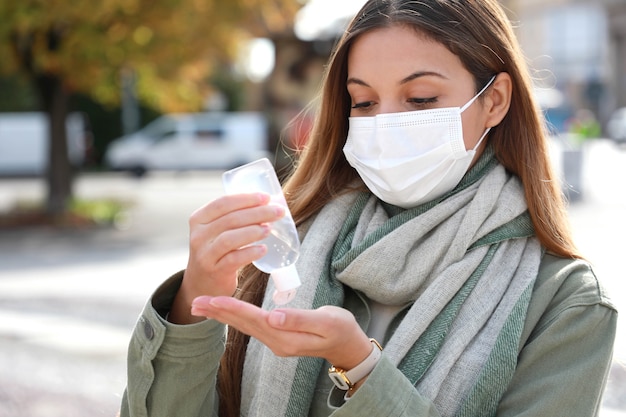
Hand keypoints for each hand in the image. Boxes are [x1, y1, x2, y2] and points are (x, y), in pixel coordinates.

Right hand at [168, 193, 285, 323]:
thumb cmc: (217, 251)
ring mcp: (205, 254)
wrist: (202, 283)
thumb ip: (235, 217)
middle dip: (257, 213)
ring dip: (253, 231)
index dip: (246, 199)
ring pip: (229, 238)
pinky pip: (233, 259)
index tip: (266, 197)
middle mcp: (199, 235)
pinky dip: (250, 253)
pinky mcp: (214, 271)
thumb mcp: (216, 231)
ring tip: (269, 229)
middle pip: (230, 219)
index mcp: (199, 219)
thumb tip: (268, 204)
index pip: (223, 203)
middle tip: (277, 212)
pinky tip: (263, 250)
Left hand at [190, 296, 373, 370]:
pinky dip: (234, 316)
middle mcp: (276, 342)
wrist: (348, 346)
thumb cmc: (341, 329)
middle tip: (195, 302)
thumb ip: (300, 319)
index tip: (214, 299)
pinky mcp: (277, 336)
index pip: (254, 320)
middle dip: (219, 312)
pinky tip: (224, 310)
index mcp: (286, 338)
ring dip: (222, 314)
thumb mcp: (327, 322)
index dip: (233, 308)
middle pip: (242, 324)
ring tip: (201, 305)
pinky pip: (251, 325)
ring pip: (243, 325)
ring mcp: (276, 341)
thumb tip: (273, 316)